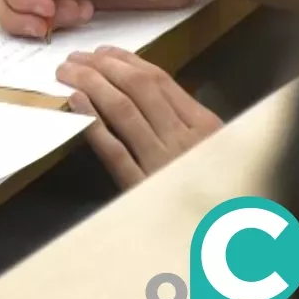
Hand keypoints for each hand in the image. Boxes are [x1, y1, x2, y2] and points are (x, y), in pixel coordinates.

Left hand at [58, 47, 221, 187]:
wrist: (231, 246)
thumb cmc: (221, 194)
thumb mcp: (215, 152)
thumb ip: (188, 123)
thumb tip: (148, 89)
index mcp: (205, 125)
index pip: (160, 81)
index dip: (126, 61)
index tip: (102, 52)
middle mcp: (186, 139)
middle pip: (137, 89)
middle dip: (102, 66)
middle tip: (75, 57)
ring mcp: (163, 163)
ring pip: (123, 111)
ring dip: (91, 84)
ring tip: (67, 72)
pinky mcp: (143, 188)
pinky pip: (114, 151)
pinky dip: (93, 123)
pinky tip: (75, 103)